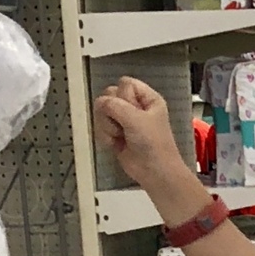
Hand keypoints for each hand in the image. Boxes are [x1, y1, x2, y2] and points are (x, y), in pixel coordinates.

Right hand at [94, 75, 192, 194]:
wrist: (154, 172)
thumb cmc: (153, 144)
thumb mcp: (135, 119)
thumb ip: (114, 105)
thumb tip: (100, 103)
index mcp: (147, 98)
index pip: (124, 83)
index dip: (123, 95)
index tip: (131, 110)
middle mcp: (136, 106)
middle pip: (109, 95)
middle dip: (112, 111)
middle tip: (125, 125)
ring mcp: (124, 120)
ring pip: (102, 111)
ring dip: (108, 125)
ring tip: (121, 136)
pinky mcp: (116, 132)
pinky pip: (100, 126)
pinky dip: (106, 135)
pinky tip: (117, 144)